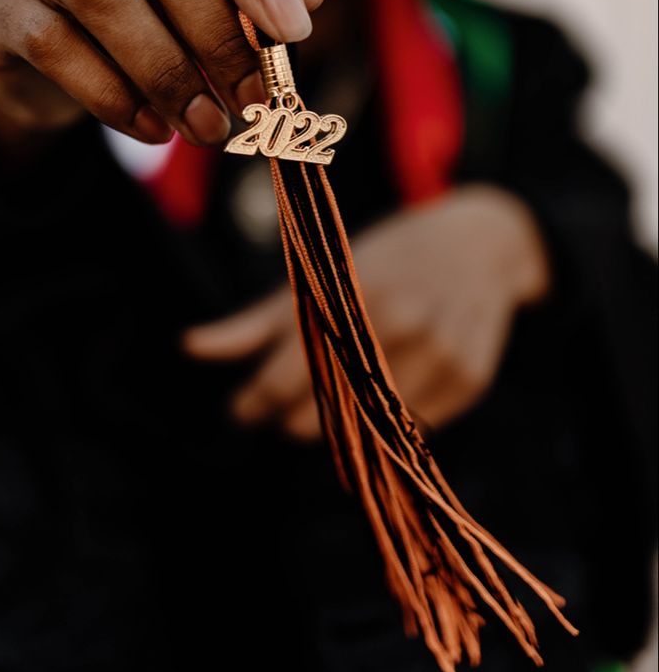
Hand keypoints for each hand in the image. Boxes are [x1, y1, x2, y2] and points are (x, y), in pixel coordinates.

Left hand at [180, 185, 550, 439]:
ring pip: (368, 429)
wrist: (483, 242)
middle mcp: (400, 323)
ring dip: (342, 425)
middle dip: (294, 416)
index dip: (255, 402)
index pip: (285, 377)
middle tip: (284, 407)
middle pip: (323, 412)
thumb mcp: (320, 272)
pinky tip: (384, 395)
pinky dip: (390, 421)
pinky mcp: (471, 377)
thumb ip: (256, 322)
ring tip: (333, 400)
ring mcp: (441, 351)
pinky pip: (414, 429)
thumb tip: (189, 348)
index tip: (241, 410)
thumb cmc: (388, 255)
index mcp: (352, 292)